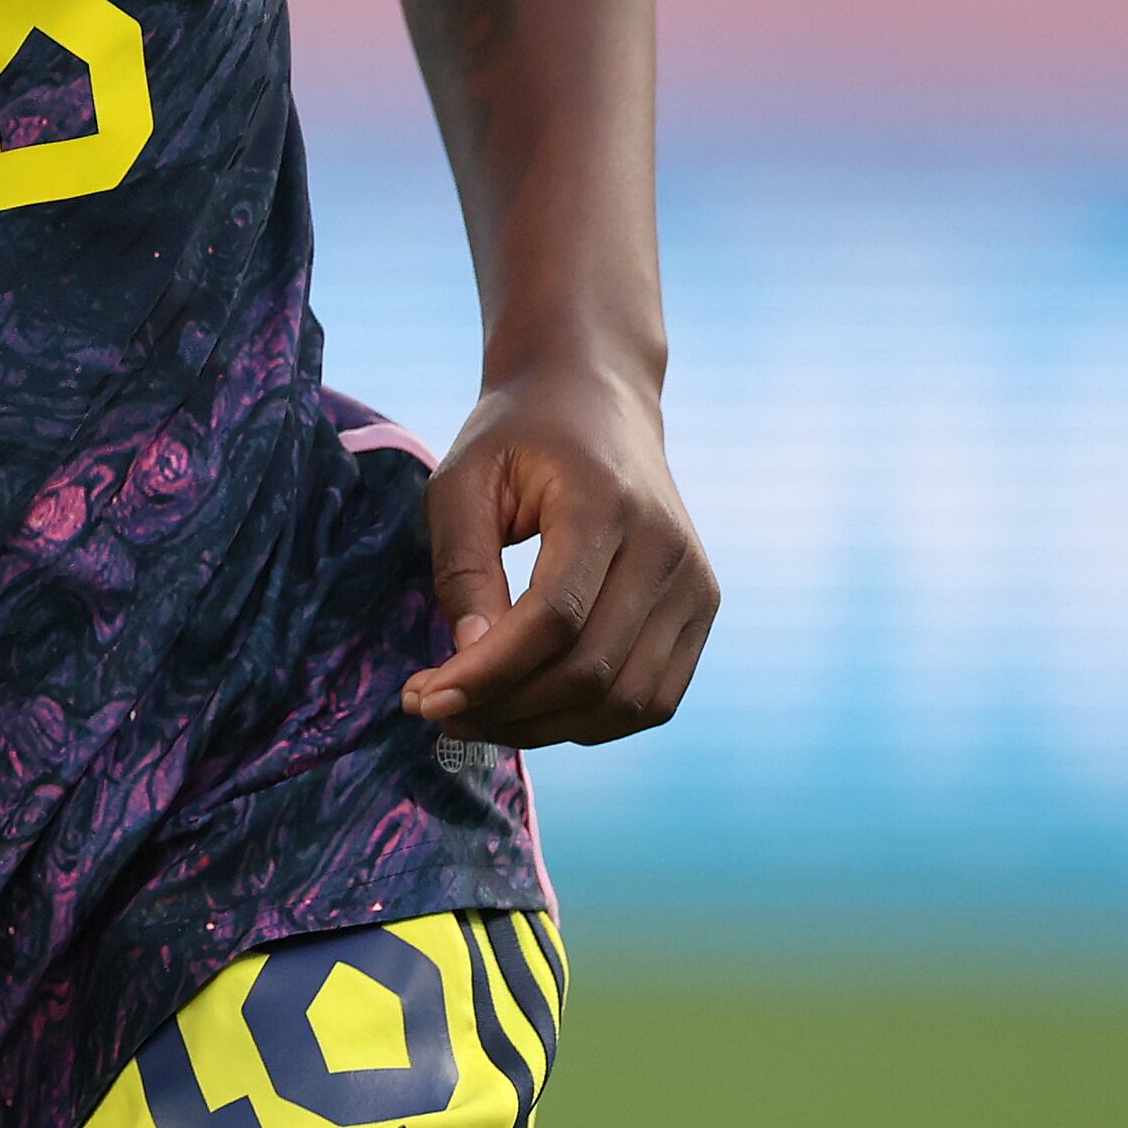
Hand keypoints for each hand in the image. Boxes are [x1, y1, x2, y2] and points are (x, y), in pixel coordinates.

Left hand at [401, 360, 714, 744]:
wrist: (596, 401)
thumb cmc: (516, 438)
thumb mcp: (462, 481)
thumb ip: (463, 569)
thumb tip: (468, 662)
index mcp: (606, 503)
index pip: (554, 618)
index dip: (489, 673)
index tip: (425, 698)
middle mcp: (666, 548)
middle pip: (592, 670)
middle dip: (506, 707)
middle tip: (436, 709)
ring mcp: (695, 583)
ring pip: (627, 700)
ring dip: (544, 726)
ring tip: (476, 714)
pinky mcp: (701, 609)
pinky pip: (653, 698)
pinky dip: (590, 721)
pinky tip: (531, 707)